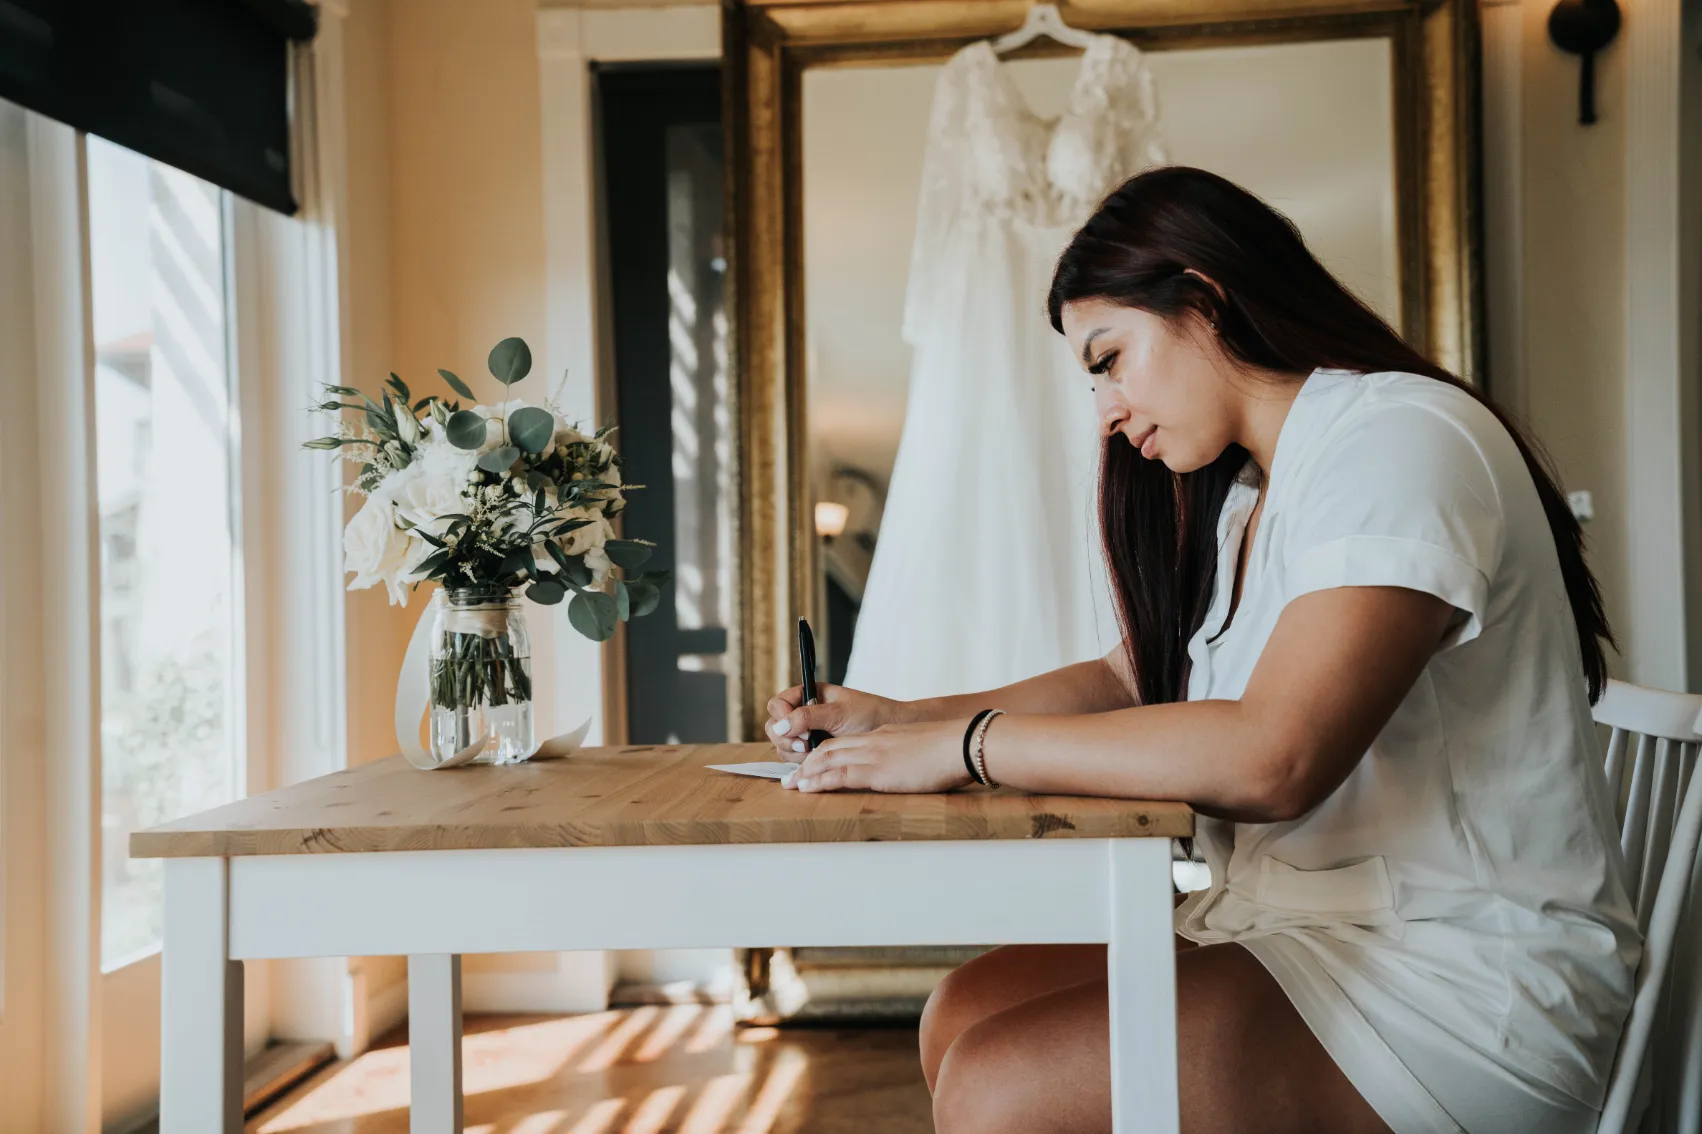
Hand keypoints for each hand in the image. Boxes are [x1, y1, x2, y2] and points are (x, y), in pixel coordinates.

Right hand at [765, 682, 913, 756]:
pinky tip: (817, 761)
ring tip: (815, 751)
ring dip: (794, 753)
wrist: (892, 731)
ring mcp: (806, 734)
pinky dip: (801, 763)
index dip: (781, 716)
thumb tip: (780, 726)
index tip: (795, 727)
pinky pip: (794, 760)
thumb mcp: (839, 713)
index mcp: (808, 695)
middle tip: (807, 744)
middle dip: (787, 738)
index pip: (777, 704)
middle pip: (775, 727)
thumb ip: (808, 717)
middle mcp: (803, 714)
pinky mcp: (813, 752)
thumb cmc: (870, 715)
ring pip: (782, 746)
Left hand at [783, 718, 974, 793]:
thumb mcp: (925, 749)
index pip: (846, 742)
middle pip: (830, 747)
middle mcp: (874, 741)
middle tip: (792, 776)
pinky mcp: (877, 770)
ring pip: (828, 759)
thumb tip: (911, 769)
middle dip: (808, 761)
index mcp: (884, 736)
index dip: (825, 752)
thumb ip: (910, 756)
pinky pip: (839, 774)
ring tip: (791, 784)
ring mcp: (874, 754)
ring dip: (806, 772)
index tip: (813, 763)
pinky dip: (818, 781)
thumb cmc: (954, 749)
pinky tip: (806, 788)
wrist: (962, 744)